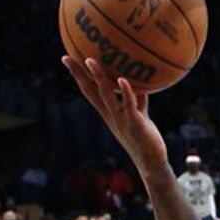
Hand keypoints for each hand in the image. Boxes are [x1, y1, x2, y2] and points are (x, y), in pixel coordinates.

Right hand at [62, 56, 166, 173]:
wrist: (151, 161)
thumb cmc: (145, 137)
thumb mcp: (140, 114)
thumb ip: (138, 99)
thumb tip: (141, 81)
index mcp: (108, 112)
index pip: (89, 90)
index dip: (78, 75)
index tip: (68, 59)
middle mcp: (110, 114)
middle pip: (90, 91)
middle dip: (78, 74)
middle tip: (67, 57)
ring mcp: (120, 118)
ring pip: (105, 95)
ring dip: (97, 78)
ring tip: (90, 61)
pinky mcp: (134, 123)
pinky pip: (128, 105)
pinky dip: (125, 92)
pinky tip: (122, 80)